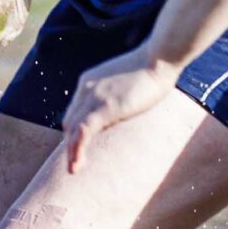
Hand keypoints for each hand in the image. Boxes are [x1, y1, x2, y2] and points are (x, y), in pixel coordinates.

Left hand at [61, 44, 181, 171]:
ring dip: (71, 152)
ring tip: (73, 170)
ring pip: (73, 130)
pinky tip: (78, 164)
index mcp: (89, 81)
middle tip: (75, 164)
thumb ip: (117, 93)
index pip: (73, 111)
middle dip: (70, 144)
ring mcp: (94, 98)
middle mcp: (86, 89)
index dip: (74, 131)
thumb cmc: (151, 68)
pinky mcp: (105, 107)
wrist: (158, 58)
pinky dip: (78, 149)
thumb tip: (124, 106)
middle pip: (69, 122)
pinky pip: (83, 132)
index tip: (80, 147)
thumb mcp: (126, 81)